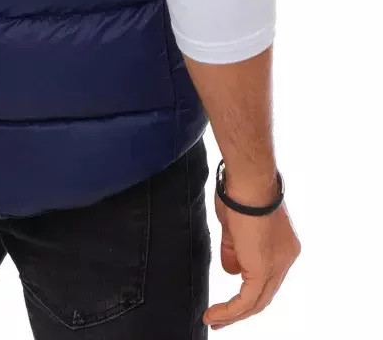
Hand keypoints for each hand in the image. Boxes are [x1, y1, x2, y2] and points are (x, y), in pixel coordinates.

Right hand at [204, 186, 299, 329]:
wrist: (248, 180)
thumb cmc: (240, 190)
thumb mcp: (234, 225)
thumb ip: (234, 249)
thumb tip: (231, 270)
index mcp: (284, 246)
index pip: (267, 276)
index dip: (248, 287)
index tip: (230, 296)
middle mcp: (286, 258)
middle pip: (264, 294)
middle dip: (241, 309)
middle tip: (220, 318)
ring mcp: (277, 265)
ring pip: (256, 302)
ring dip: (233, 315)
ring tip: (213, 320)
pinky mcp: (262, 271)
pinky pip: (246, 301)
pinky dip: (229, 311)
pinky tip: (214, 315)